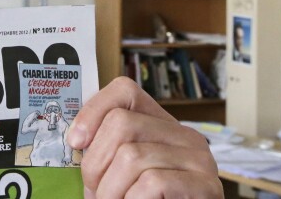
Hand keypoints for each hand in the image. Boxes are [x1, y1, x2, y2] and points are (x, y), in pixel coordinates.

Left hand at [67, 77, 221, 197]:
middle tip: (93, 192)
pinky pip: (152, 182)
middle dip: (95, 163)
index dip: (93, 111)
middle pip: (121, 123)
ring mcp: (199, 160)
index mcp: (162, 125)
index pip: (125, 91)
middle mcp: (185, 136)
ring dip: (110, 190)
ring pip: (131, 156)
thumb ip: (109, 152)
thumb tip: (74, 140)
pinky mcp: (206, 186)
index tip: (75, 141)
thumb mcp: (125, 173)